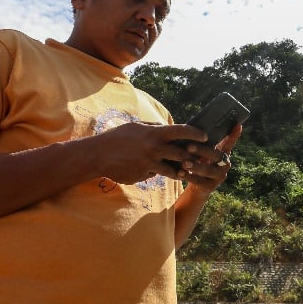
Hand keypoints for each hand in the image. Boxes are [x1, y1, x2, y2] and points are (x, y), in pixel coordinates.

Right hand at [94, 121, 208, 184]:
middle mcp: (154, 149)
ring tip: (183, 171)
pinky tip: (151, 171)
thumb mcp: (136, 127)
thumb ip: (154, 128)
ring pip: (172, 171)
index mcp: (154, 134)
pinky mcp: (143, 176)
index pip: (182, 132)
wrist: (98, 156)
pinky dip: (156, 173)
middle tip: (196, 158)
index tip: (205, 136)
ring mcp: (149, 165)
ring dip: (179, 171)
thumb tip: (169, 127)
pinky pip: (155, 176)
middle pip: (182, 155)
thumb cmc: (117, 138)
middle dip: (191, 157)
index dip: (196, 134)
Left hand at [175, 123, 242, 192]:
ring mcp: (219, 176)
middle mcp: (224, 164)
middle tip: (189, 146)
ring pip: (207, 170)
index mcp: (223, 153)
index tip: (237, 125)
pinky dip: (189, 176)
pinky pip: (199, 181)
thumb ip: (203, 144)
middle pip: (216, 156)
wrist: (198, 186)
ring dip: (195, 165)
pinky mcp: (210, 186)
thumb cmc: (199, 163)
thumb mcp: (203, 153)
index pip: (229, 143)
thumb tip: (193, 129)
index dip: (234, 135)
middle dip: (202, 150)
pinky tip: (180, 173)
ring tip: (184, 162)